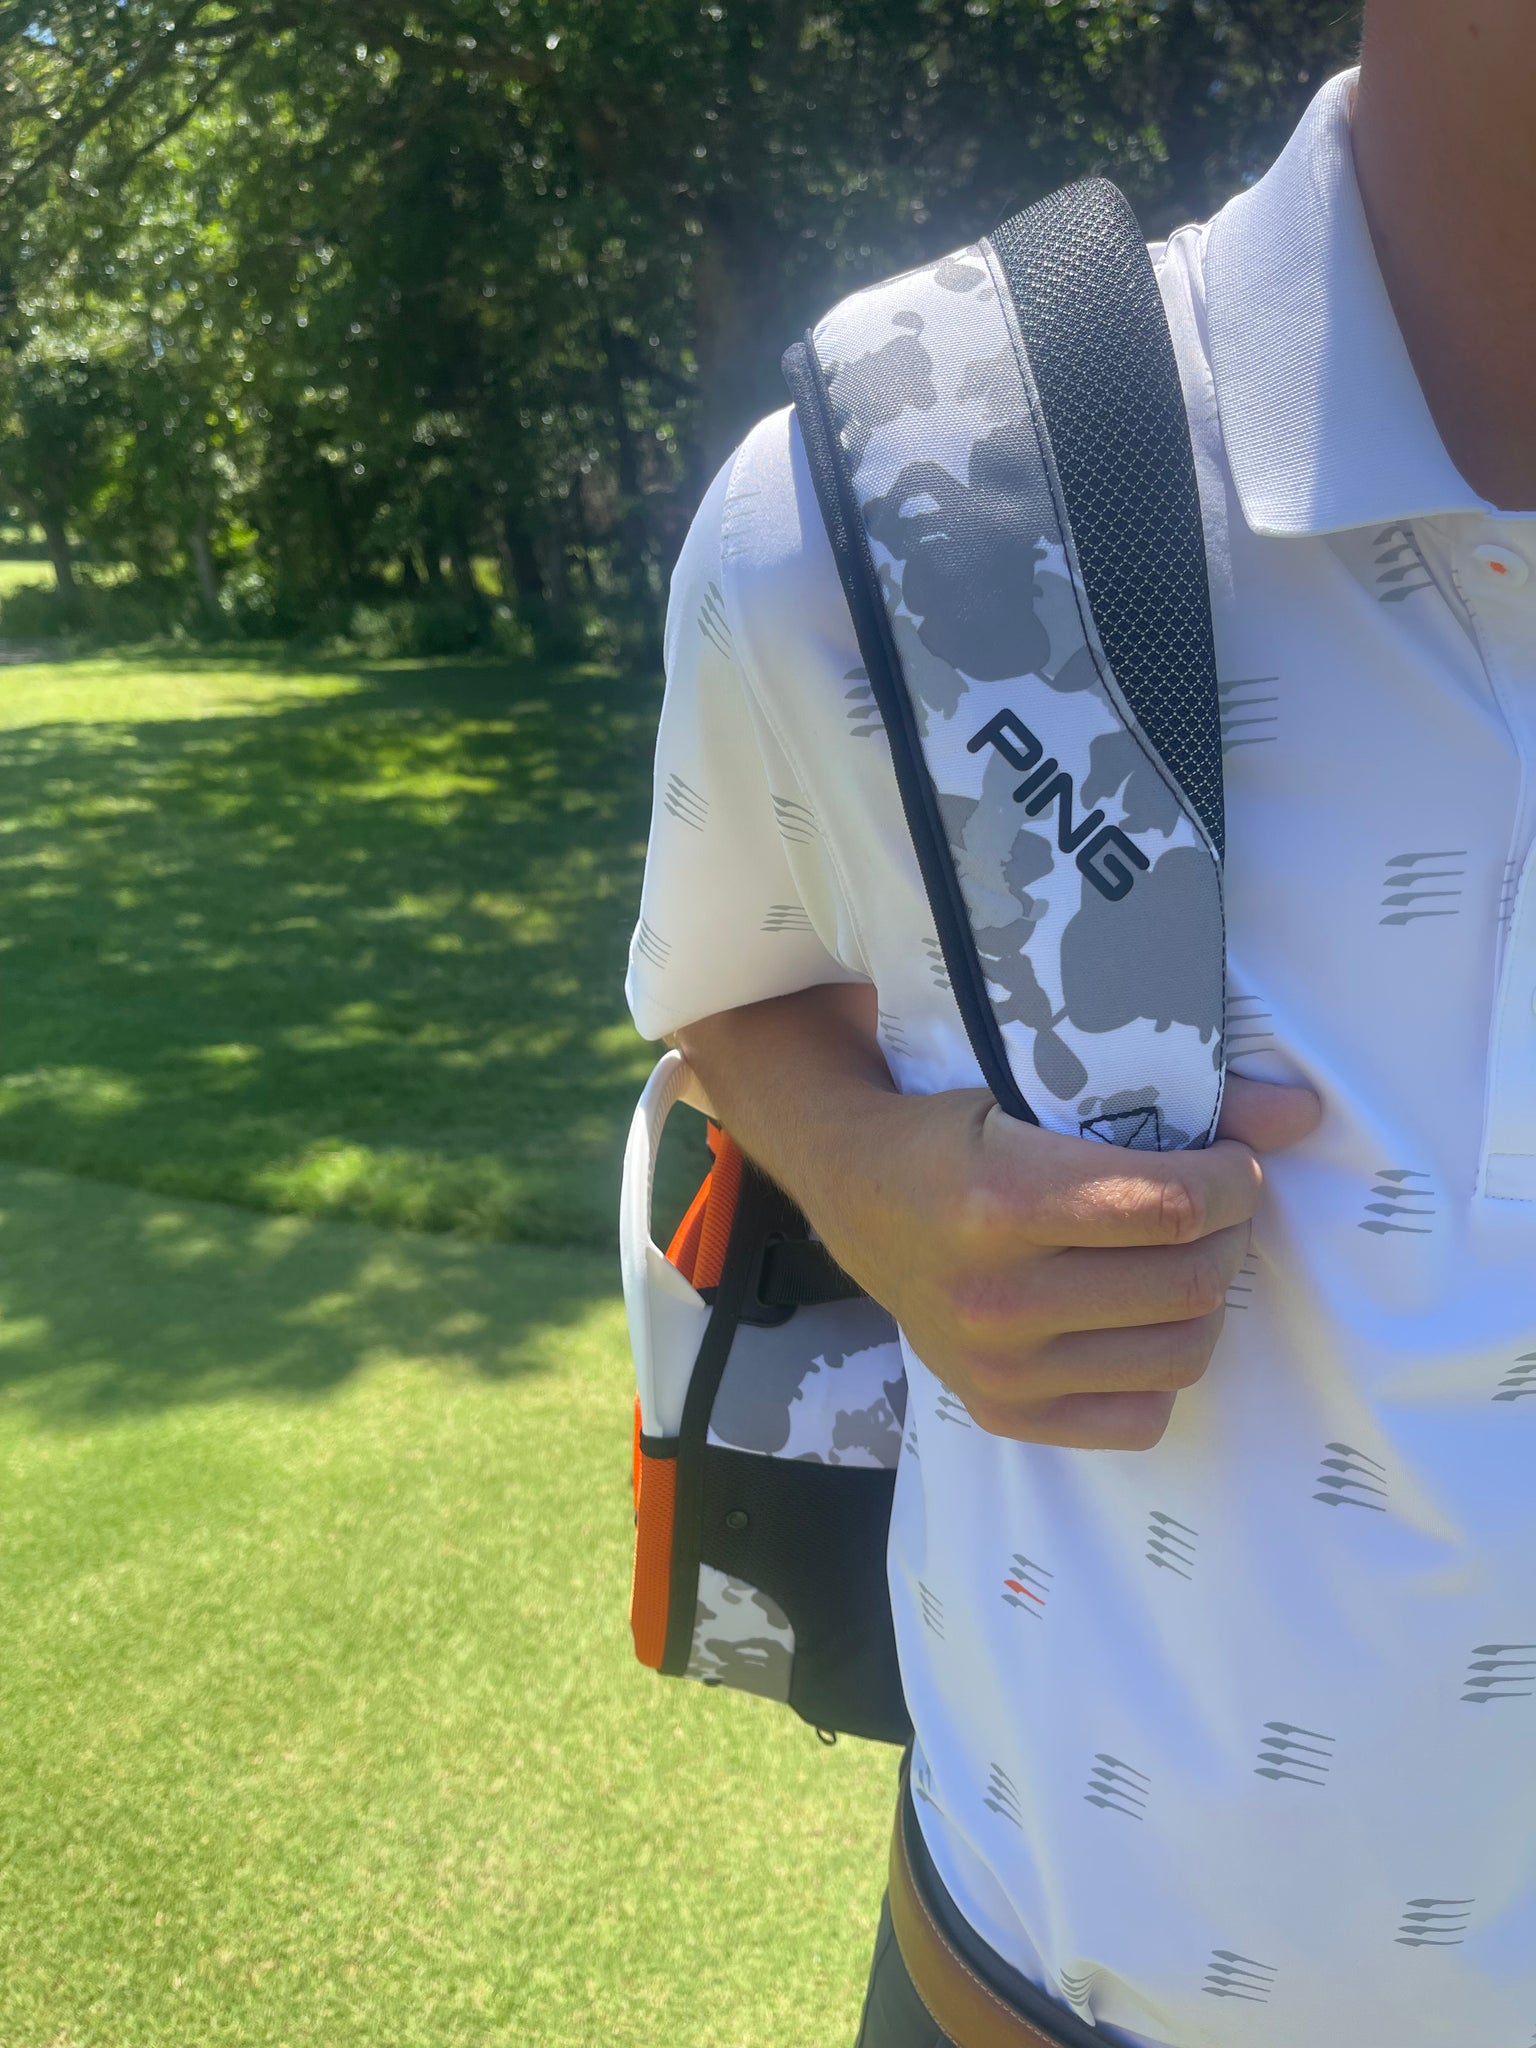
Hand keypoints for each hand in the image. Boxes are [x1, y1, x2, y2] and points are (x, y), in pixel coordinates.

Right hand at [817, 1074, 1321, 1450]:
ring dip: (1206, 1300)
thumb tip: (1301, 1115)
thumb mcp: (1044, 1093)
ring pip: (1181, 1354)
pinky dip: (1161, 1366)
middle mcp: (997, 1297)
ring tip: (1184, 1260)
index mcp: (1002, 1202)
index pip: (1173, 1209)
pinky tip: (1138, 1319)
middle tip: (1215, 1209)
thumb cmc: (960, 1134)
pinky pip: (1141, 1416)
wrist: (860, 1199)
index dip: (1231, 1181)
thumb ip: (1176, 1100)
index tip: (1228, 1164)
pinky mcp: (1004, 1412)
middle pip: (1187, 1284)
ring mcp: (999, 1367)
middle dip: (1230, 1236)